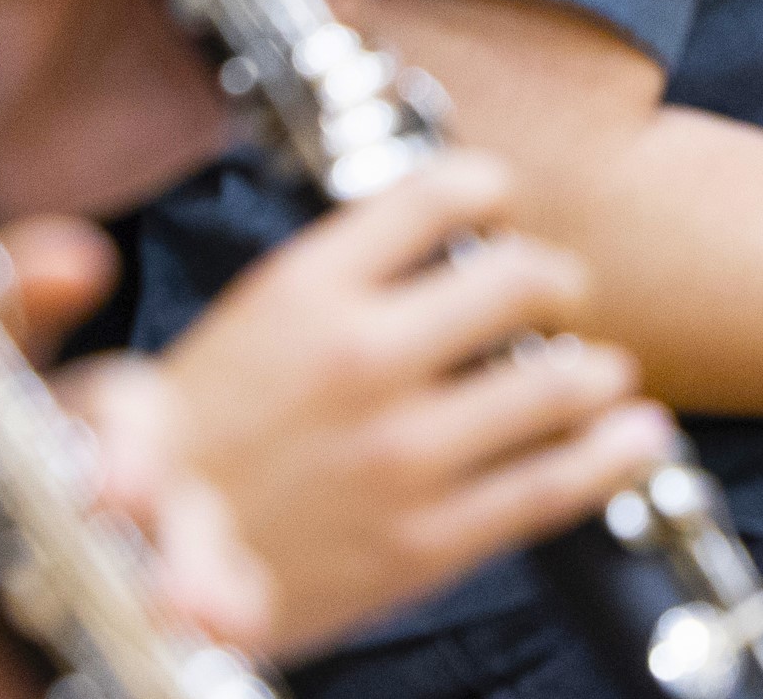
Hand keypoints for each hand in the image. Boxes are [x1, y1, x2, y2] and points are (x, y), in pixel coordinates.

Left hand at [0, 223, 270, 698]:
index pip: (12, 322)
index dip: (41, 282)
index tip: (75, 267)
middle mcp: (68, 458)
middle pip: (131, 413)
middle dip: (136, 447)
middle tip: (115, 495)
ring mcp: (120, 535)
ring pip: (189, 506)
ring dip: (194, 545)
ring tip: (178, 601)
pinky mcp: (154, 608)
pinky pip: (221, 593)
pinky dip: (229, 606)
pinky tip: (216, 632)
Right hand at [159, 150, 677, 653]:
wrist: (127, 573)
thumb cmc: (178, 447)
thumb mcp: (236, 323)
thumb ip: (337, 270)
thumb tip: (432, 218)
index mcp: (307, 291)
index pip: (442, 191)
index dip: (490, 188)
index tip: (501, 202)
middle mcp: (363, 359)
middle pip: (523, 276)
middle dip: (555, 278)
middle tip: (557, 291)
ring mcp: (401, 453)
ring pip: (560, 379)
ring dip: (595, 370)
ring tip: (598, 373)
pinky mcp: (425, 541)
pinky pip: (554, 485)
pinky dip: (614, 455)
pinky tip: (635, 436)